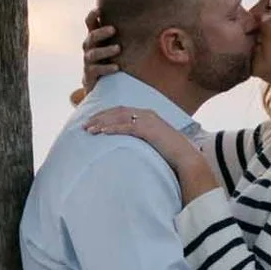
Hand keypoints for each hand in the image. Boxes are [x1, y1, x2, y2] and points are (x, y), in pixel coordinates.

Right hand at [70, 7, 121, 103]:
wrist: (99, 84)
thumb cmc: (110, 59)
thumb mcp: (114, 44)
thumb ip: (122, 34)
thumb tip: (147, 19)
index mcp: (94, 38)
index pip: (89, 23)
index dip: (92, 16)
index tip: (99, 9)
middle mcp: (89, 47)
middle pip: (91, 37)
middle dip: (101, 33)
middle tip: (113, 29)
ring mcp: (88, 61)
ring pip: (93, 54)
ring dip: (106, 50)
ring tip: (118, 49)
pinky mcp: (89, 75)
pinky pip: (96, 70)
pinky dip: (106, 68)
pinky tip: (117, 67)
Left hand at [82, 101, 217, 201]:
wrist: (186, 158)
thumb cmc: (170, 154)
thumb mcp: (153, 142)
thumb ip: (141, 139)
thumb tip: (127, 145)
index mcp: (148, 115)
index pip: (122, 111)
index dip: (106, 115)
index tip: (93, 122)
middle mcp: (147, 114)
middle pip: (117, 111)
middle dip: (100, 117)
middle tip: (84, 125)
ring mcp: (149, 120)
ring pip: (119, 117)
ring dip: (102, 123)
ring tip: (89, 129)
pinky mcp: (149, 130)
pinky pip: (127, 127)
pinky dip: (113, 128)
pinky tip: (102, 132)